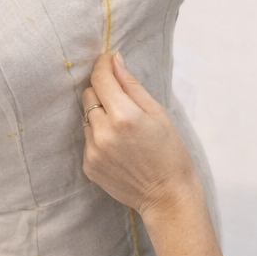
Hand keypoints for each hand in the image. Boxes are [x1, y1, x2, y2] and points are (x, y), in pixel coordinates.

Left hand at [82, 52, 198, 218]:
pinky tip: (119, 146)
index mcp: (124, 116)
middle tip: (122, 100)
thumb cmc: (170, 152)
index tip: (107, 60)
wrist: (166, 195)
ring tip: (123, 128)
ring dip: (100, 114)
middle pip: (88, 95)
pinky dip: (99, 135)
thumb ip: (132, 86)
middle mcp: (103, 133)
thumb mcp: (158, 113)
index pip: (101, 79)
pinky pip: (87, 138)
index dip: (102, 65)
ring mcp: (93, 151)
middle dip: (102, 90)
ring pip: (87, 117)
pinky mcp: (88, 166)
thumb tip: (115, 60)